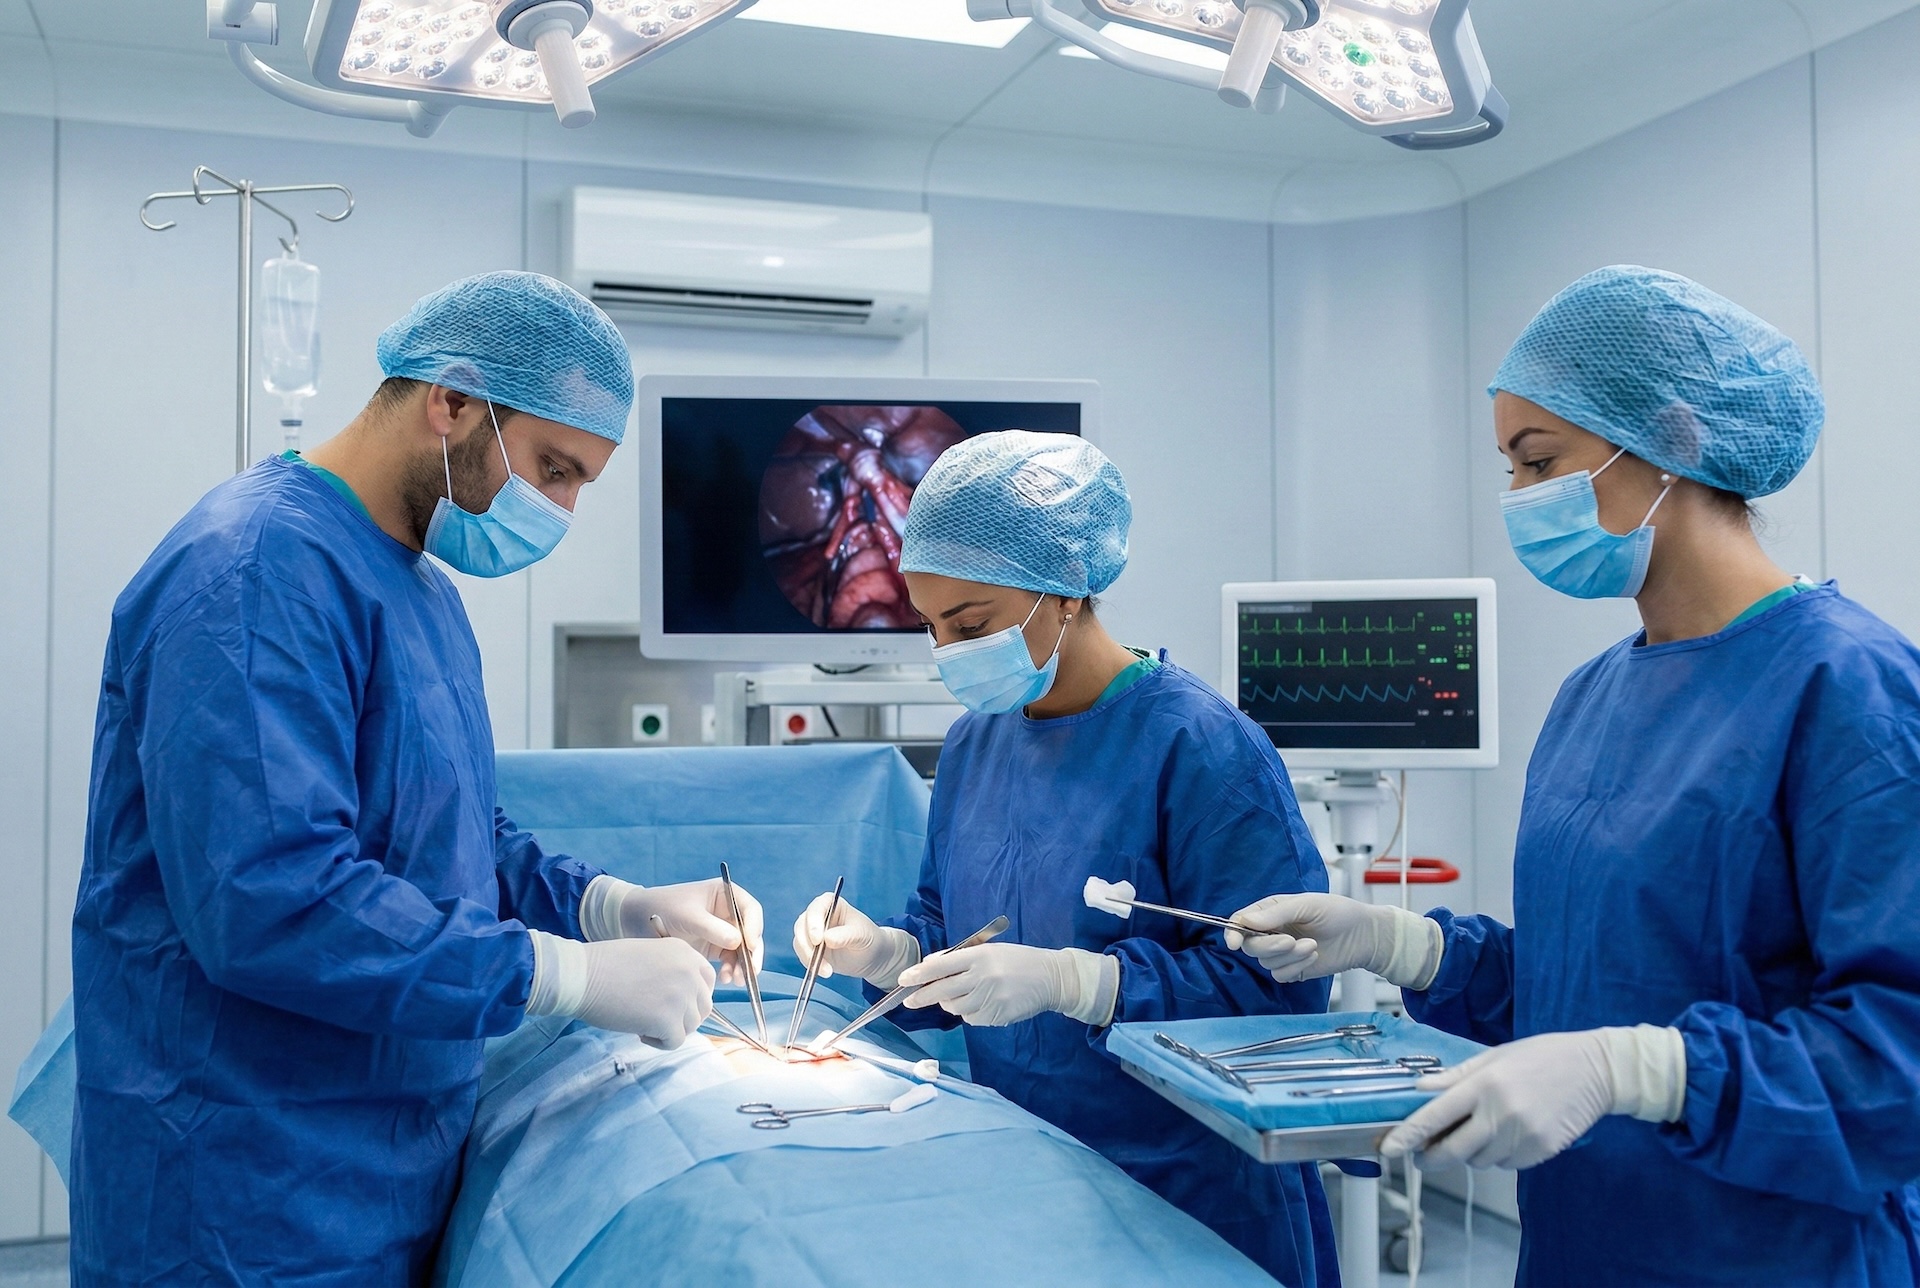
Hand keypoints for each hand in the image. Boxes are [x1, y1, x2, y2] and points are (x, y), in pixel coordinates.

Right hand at [574, 937, 715, 1048]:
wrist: (582, 976)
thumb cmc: (606, 966)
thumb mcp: (650, 956)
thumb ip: (672, 972)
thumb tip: (684, 1001)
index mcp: (685, 953)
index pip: (708, 980)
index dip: (693, 996)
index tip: (675, 1004)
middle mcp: (689, 972)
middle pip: (703, 1006)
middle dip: (682, 1016)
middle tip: (655, 1016)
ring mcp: (681, 996)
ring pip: (691, 1025)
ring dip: (670, 1029)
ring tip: (643, 1021)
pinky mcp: (668, 1020)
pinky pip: (675, 1041)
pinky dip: (658, 1042)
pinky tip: (638, 1031)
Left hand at [587, 877, 762, 984]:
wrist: (635, 921)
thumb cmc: (661, 909)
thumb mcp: (687, 916)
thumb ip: (712, 928)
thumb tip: (738, 942)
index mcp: (724, 895)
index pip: (749, 910)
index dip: (754, 927)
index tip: (749, 945)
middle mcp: (727, 912)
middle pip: (750, 933)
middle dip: (752, 953)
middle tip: (750, 972)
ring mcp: (721, 931)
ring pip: (743, 950)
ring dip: (743, 966)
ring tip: (734, 980)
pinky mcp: (713, 948)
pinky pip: (730, 961)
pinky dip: (731, 970)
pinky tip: (724, 979)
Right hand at [792, 893, 917, 984]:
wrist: (870, 956)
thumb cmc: (868, 938)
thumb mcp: (862, 935)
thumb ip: (846, 935)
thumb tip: (827, 938)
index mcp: (831, 903)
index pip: (816, 908)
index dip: (814, 922)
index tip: (818, 939)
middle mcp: (818, 915)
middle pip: (802, 925)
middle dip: (807, 944)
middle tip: (816, 959)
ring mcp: (811, 931)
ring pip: (799, 941)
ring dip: (809, 957)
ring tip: (827, 971)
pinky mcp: (810, 948)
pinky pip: (802, 955)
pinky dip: (810, 964)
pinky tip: (825, 971)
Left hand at [897, 943, 1114, 1027]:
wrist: (1050, 978)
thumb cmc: (1016, 960)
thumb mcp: (989, 950)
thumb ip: (959, 958)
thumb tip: (930, 965)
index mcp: (979, 956)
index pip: (941, 966)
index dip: (919, 974)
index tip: (903, 980)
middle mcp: (982, 977)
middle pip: (942, 991)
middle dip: (921, 997)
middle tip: (908, 1001)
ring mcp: (990, 999)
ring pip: (955, 1007)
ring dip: (950, 1003)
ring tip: (961, 995)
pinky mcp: (997, 1016)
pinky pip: (971, 1018)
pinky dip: (970, 1012)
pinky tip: (981, 1003)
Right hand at [1225, 893, 1440, 988]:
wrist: (1363, 936)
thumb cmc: (1337, 912)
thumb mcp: (1307, 904)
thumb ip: (1276, 913)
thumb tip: (1245, 921)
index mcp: (1270, 911)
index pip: (1240, 921)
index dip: (1232, 932)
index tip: (1234, 943)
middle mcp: (1271, 932)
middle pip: (1250, 946)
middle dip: (1270, 946)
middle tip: (1291, 941)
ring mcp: (1280, 952)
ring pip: (1266, 962)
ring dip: (1290, 956)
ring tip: (1312, 946)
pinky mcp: (1292, 969)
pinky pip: (1280, 975)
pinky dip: (1297, 967)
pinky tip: (1313, 956)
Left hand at [1379, 1026, 1683, 1168]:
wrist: (1597, 1070)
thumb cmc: (1543, 1056)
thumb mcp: (1495, 1056)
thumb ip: (1456, 1076)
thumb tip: (1421, 1089)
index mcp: (1484, 1084)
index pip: (1435, 1116)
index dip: (1409, 1135)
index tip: (1390, 1148)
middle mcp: (1501, 1113)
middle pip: (1453, 1150)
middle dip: (1432, 1157)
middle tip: (1425, 1155)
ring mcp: (1522, 1135)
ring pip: (1479, 1161)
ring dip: (1472, 1152)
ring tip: (1486, 1127)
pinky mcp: (1541, 1152)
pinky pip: (1506, 1164)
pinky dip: (1500, 1155)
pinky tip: (1512, 1132)